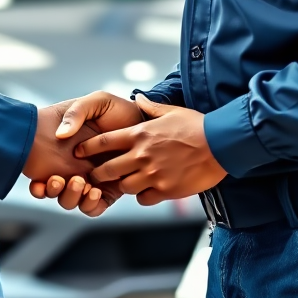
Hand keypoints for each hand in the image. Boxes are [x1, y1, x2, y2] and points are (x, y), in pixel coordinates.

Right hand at [28, 92, 143, 214]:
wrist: (140, 117)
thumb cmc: (115, 109)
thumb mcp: (93, 102)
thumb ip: (76, 113)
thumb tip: (61, 135)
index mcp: (65, 152)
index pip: (44, 175)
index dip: (38, 186)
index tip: (38, 181)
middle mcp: (75, 169)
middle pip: (57, 193)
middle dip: (55, 191)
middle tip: (61, 179)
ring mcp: (92, 180)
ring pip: (73, 202)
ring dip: (71, 198)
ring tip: (80, 183)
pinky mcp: (110, 189)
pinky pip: (96, 206)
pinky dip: (91, 205)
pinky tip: (94, 192)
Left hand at [73, 93, 226, 204]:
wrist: (220, 144)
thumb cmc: (196, 126)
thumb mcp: (170, 111)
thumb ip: (150, 107)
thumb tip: (137, 98)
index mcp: (140, 134)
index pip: (104, 142)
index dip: (87, 148)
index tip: (78, 151)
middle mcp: (142, 155)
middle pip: (107, 169)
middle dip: (98, 173)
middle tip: (94, 175)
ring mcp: (152, 174)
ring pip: (123, 186)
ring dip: (122, 184)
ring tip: (125, 181)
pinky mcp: (165, 190)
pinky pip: (143, 198)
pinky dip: (142, 195)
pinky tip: (147, 189)